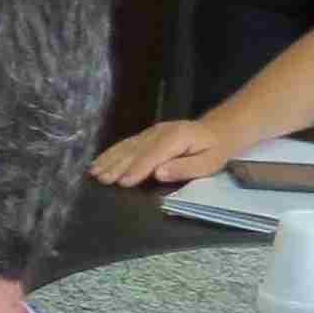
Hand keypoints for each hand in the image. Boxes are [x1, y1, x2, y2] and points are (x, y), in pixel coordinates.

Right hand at [92, 117, 232, 185]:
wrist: (219, 129)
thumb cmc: (216, 150)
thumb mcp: (209, 163)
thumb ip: (184, 168)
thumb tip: (159, 173)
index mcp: (176, 138)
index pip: (152, 155)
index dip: (137, 169)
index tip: (122, 182)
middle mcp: (160, 132)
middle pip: (135, 150)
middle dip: (117, 165)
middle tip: (101, 179)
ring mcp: (151, 132)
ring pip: (127, 146)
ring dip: (109, 159)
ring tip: (94, 172)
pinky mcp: (147, 134)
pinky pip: (126, 143)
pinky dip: (111, 152)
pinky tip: (99, 160)